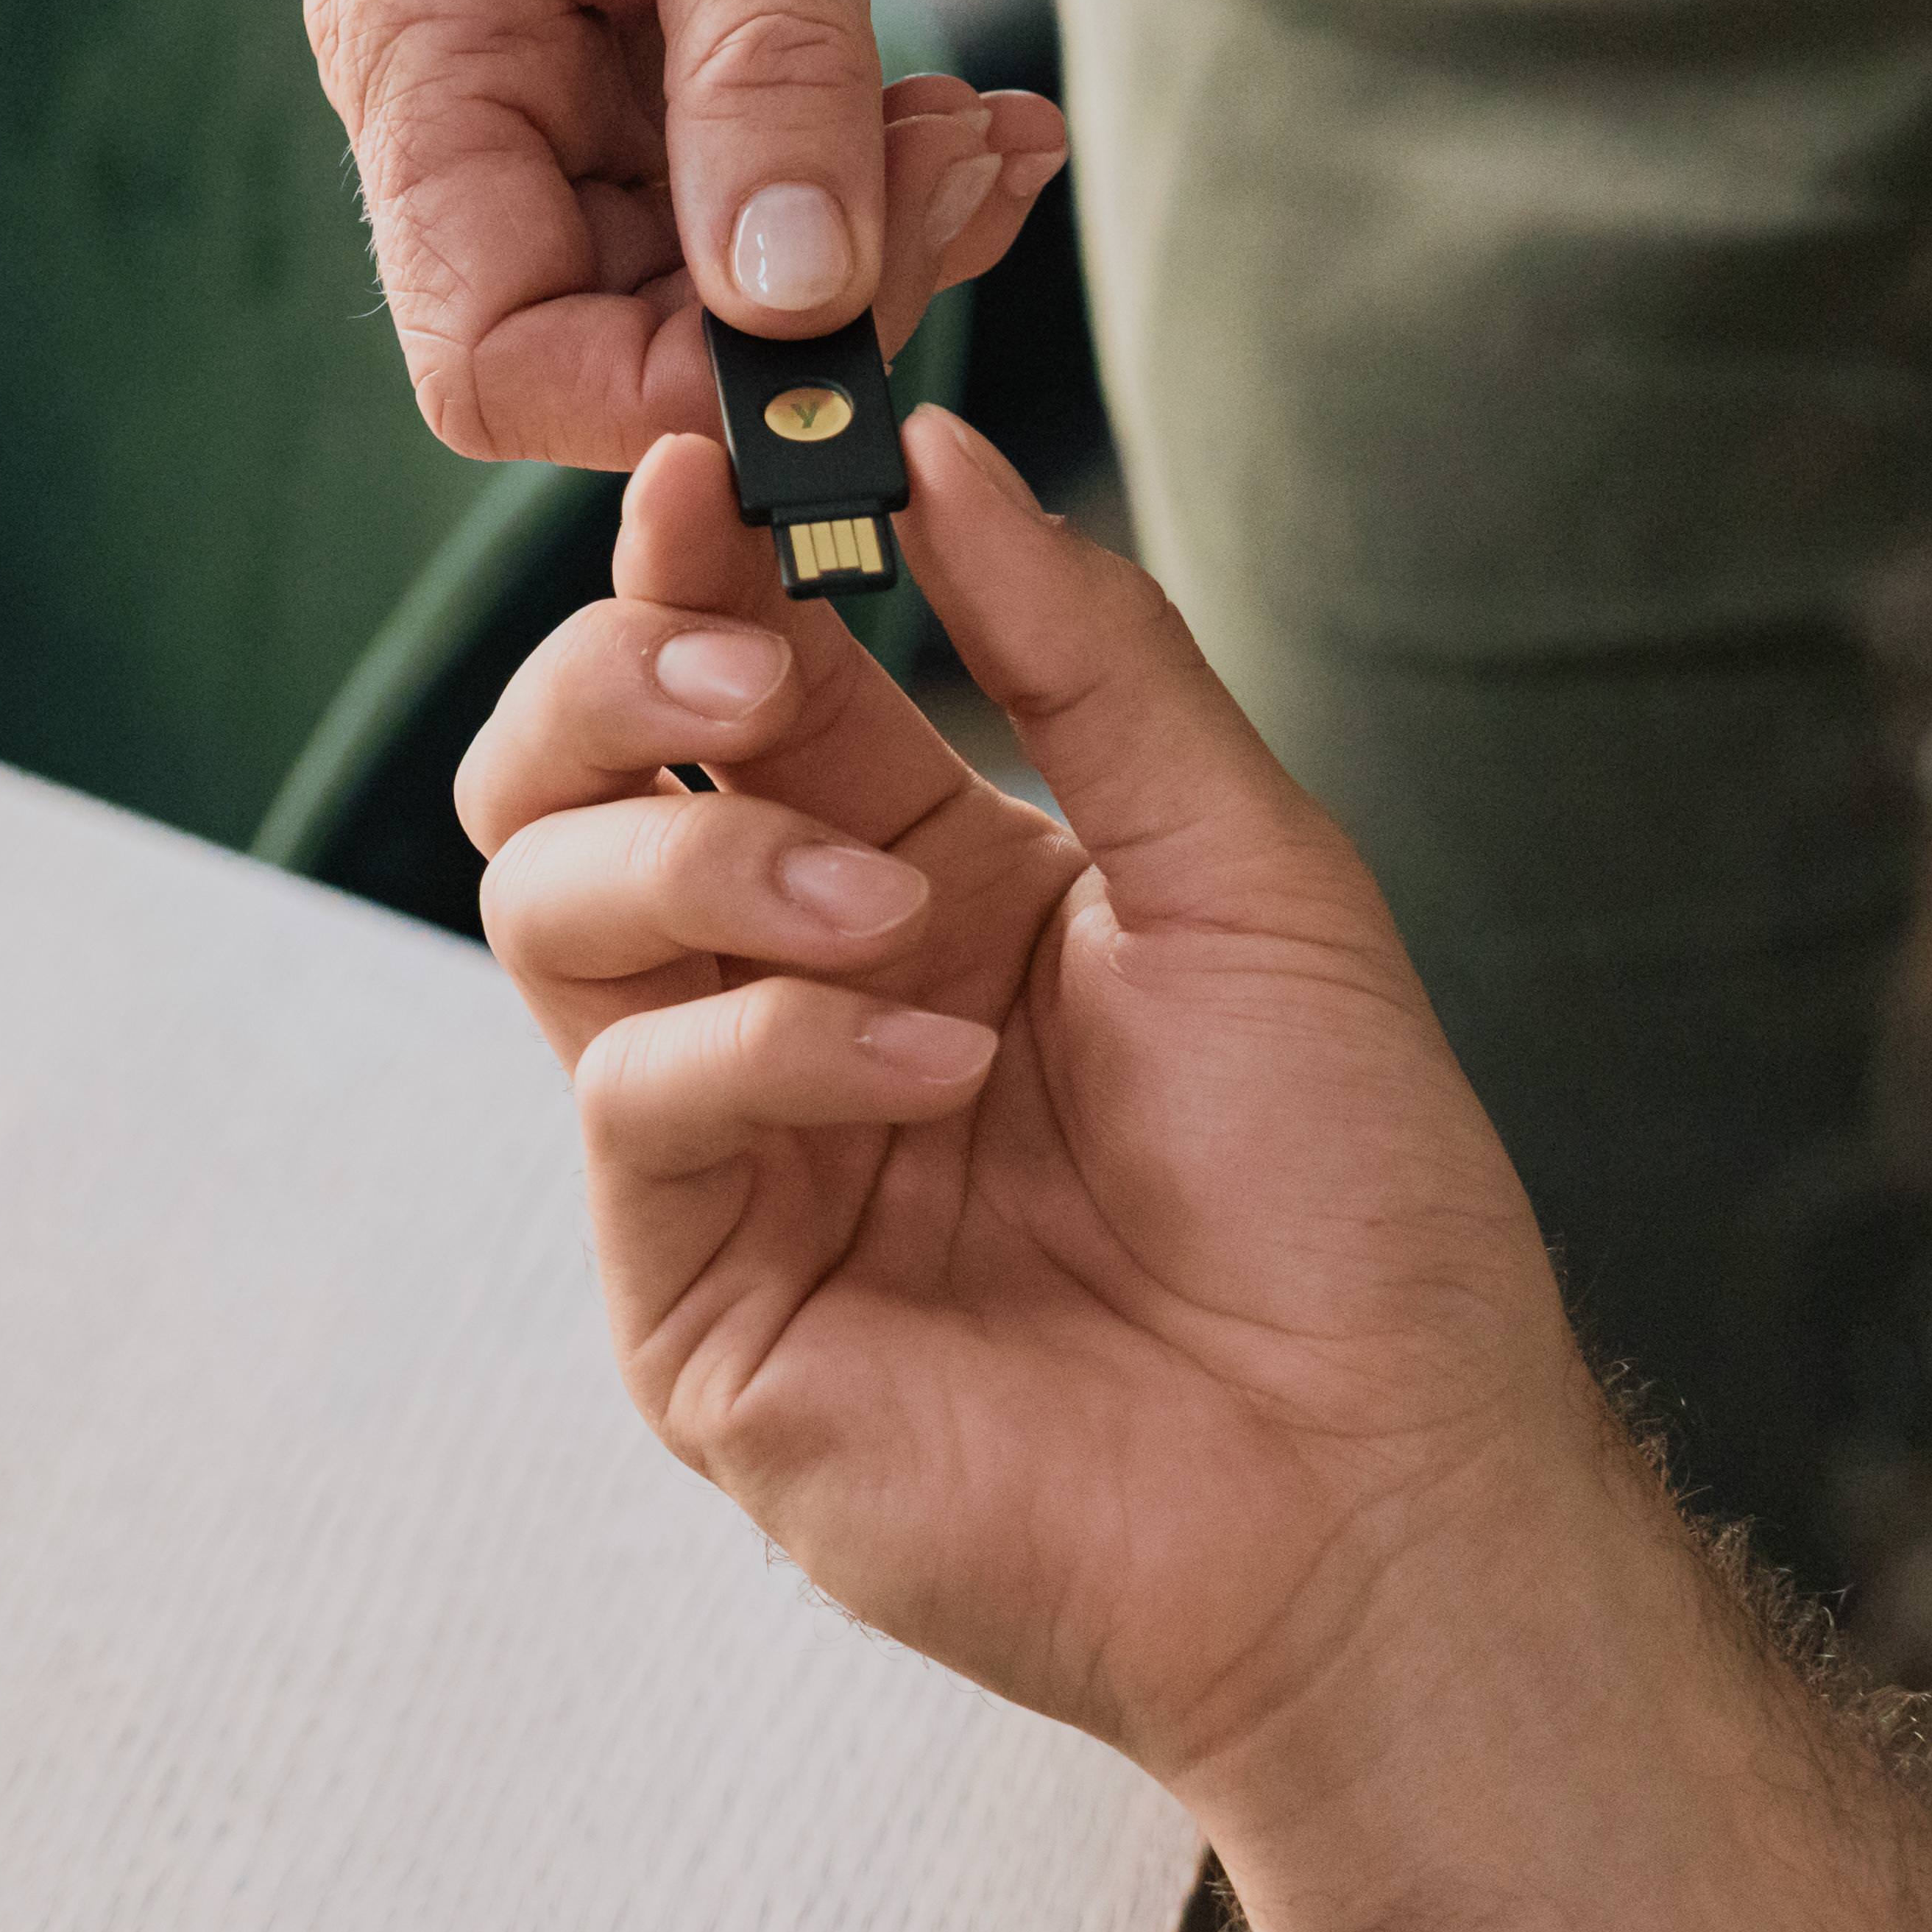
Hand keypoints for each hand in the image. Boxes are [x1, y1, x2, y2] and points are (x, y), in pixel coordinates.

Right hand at [310, 0, 1063, 469]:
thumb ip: (766, 78)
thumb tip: (786, 313)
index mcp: (421, 45)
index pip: (491, 356)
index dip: (666, 399)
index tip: (843, 337)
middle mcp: (452, 94)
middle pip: (604, 336)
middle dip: (809, 306)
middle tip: (977, 171)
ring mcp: (536, 84)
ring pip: (691, 278)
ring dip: (859, 241)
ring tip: (991, 133)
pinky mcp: (620, 62)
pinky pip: (731, 191)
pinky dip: (852, 177)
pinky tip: (955, 113)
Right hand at [462, 417, 1931, 1931]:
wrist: (1383, 1482)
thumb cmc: (1345, 1197)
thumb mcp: (1250, 865)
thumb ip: (1087, 653)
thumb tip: (938, 449)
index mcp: (912, 879)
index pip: (732, 681)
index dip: (697, 559)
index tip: (709, 460)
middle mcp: (790, 996)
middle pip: (569, 783)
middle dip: (620, 677)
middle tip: (740, 656)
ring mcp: (731, 1153)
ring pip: (548, 917)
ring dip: (699, 854)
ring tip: (884, 905)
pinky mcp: (699, 1305)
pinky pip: (635, 1104)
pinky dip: (770, 1042)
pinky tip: (927, 1060)